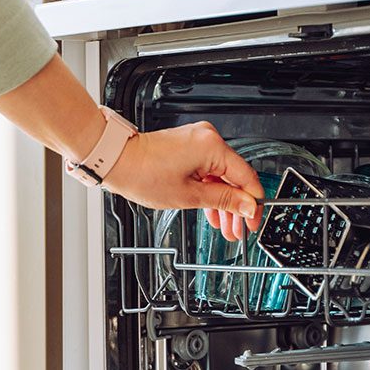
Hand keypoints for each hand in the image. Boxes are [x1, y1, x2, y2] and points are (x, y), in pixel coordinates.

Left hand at [0, 58, 261, 240]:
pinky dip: (210, 190)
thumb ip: (223, 200)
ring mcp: (198, 141)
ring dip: (223, 202)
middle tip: (238, 230)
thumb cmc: (143, 174)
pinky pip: (208, 170)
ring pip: (221, 176)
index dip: (252, 203)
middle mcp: (208, 139)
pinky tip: (212, 211)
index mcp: (212, 147)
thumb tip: (246, 205)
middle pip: (234, 177)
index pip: (246, 177)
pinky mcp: (188, 146)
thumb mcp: (189, 196)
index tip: (253, 220)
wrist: (116, 160)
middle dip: (236, 206)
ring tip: (224, 226)